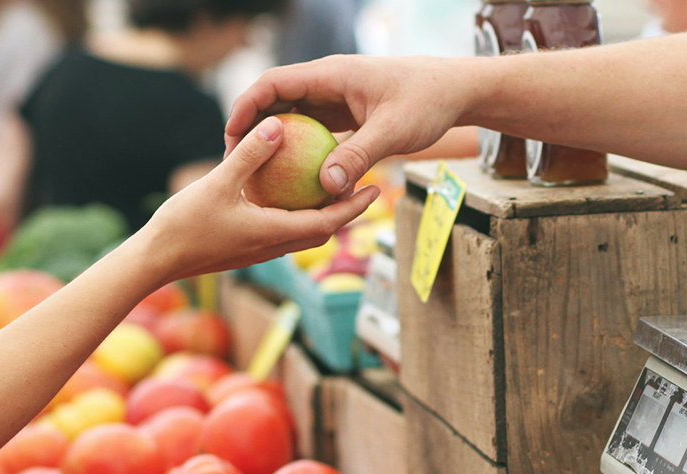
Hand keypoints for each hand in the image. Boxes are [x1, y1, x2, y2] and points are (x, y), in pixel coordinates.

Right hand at [140, 116, 379, 283]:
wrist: (154, 261)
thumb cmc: (184, 225)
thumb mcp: (218, 183)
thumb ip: (250, 155)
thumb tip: (277, 125)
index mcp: (274, 233)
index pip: (328, 223)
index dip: (354, 207)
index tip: (375, 190)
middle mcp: (272, 246)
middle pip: (321, 230)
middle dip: (345, 211)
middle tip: (363, 185)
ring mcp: (258, 250)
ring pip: (301, 232)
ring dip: (320, 214)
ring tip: (331, 187)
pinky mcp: (244, 248)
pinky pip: (280, 230)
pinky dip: (294, 214)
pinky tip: (286, 193)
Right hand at [225, 55, 475, 197]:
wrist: (455, 91)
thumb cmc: (427, 102)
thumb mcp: (393, 131)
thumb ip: (359, 156)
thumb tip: (326, 187)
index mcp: (331, 75)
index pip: (274, 83)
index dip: (246, 107)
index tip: (231, 136)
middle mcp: (328, 83)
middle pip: (276, 100)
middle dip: (252, 127)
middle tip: (235, 161)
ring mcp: (336, 98)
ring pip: (293, 116)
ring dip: (275, 140)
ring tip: (256, 173)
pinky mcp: (346, 113)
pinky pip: (313, 130)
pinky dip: (300, 150)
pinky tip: (293, 179)